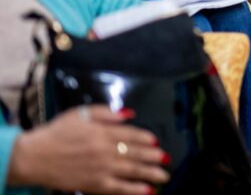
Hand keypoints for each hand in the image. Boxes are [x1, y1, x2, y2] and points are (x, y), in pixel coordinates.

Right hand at [8, 105, 168, 194]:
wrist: (34, 156)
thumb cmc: (56, 133)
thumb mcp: (81, 114)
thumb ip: (107, 113)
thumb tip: (129, 114)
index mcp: (104, 131)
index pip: (132, 135)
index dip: (147, 138)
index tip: (156, 141)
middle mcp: (106, 150)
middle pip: (137, 153)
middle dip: (154, 157)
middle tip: (166, 159)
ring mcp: (102, 168)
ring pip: (132, 170)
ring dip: (151, 173)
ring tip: (164, 175)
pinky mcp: (94, 184)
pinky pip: (119, 188)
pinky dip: (134, 189)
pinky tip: (147, 190)